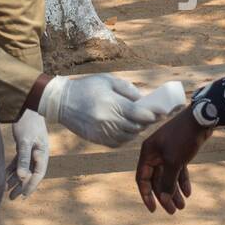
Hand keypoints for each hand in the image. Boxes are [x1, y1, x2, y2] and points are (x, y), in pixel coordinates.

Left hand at [7, 110, 49, 199]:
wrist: (27, 106)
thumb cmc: (28, 123)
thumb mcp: (25, 141)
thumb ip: (23, 159)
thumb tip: (21, 177)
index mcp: (42, 154)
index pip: (38, 174)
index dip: (31, 186)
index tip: (23, 196)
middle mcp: (38, 153)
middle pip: (31, 174)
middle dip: (22, 186)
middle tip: (12, 198)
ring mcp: (32, 150)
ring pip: (24, 168)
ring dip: (16, 179)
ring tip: (7, 190)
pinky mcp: (25, 145)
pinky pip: (19, 161)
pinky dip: (13, 168)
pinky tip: (5, 175)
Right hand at [39, 74, 158, 147]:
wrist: (61, 101)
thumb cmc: (87, 87)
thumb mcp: (108, 81)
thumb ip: (128, 90)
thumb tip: (145, 99)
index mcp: (112, 104)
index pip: (139, 114)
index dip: (153, 114)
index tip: (163, 111)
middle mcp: (108, 121)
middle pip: (136, 127)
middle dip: (147, 122)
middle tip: (154, 116)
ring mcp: (102, 132)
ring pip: (129, 137)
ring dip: (137, 130)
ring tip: (139, 122)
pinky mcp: (97, 139)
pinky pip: (118, 142)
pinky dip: (126, 137)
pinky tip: (126, 129)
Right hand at [134, 107, 211, 213]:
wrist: (200, 119)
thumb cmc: (183, 138)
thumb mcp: (174, 162)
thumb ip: (167, 181)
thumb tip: (164, 199)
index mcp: (148, 153)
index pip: (142, 178)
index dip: (146, 195)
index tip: (154, 209)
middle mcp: (155, 153)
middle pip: (157, 180)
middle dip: (165, 196)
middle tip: (173, 211)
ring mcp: (167, 152)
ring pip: (168, 176)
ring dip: (174, 191)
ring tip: (182, 206)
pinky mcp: (179, 152)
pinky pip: (178, 170)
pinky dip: (182, 181)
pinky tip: (188, 193)